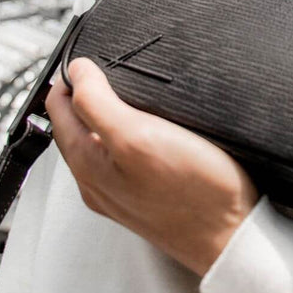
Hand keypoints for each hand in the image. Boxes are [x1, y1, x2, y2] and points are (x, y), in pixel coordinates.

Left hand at [45, 56, 260, 277]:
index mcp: (87, 164)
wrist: (233, 235)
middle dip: (87, 92)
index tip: (92, 57)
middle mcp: (98, 180)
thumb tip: (78, 72)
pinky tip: (152, 126)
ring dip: (108, 112)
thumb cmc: (193, 193)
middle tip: (110, 67)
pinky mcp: (149, 194)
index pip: (60, 107)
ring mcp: (123, 190)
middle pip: (77, 124)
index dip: (72, 76)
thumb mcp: (138, 137)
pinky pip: (126, 156)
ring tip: (130, 89)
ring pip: (101, 140)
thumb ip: (99, 104)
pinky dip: (130, 132)